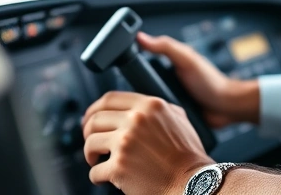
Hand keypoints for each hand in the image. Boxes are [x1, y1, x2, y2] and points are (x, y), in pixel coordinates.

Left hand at [82, 91, 214, 194]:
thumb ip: (158, 109)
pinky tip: (107, 178)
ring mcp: (126, 142)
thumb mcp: (179, 119)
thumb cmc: (188, 155)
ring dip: (91, 154)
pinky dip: (98, 177)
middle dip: (88, 133)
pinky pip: (94, 171)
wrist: (192, 182)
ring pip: (90, 143)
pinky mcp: (119, 166)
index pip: (109, 99)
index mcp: (150, 105)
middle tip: (93, 144)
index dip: (94, 109)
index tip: (90, 119)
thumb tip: (137, 108)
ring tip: (98, 161)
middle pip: (95, 120)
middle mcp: (136, 120)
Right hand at [137, 32, 242, 126]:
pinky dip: (154, 122)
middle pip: (139, 90)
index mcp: (166, 68)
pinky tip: (150, 124)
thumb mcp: (186, 59)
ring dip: (144, 110)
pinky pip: (156, 121)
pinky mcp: (171, 118)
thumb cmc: (210, 81)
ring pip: (146, 107)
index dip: (129, 73)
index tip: (120, 79)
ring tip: (140, 113)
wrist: (226, 107)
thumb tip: (141, 36)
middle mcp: (164, 85)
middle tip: (130, 102)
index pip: (139, 69)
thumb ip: (166, 47)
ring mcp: (167, 102)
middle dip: (135, 97)